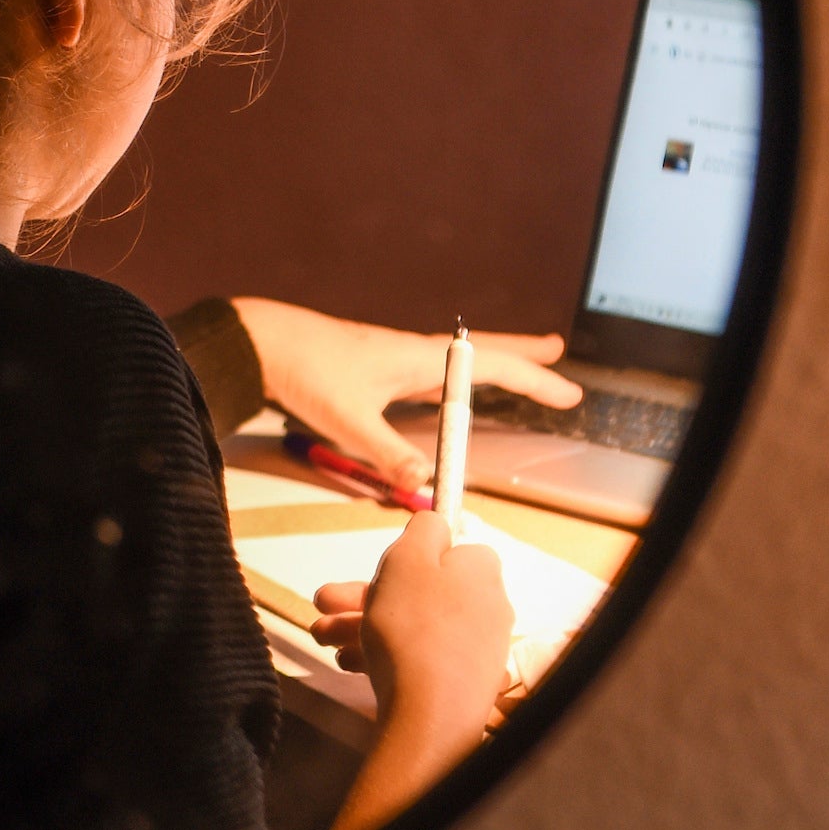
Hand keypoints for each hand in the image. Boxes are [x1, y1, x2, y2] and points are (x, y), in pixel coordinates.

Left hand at [231, 297, 580, 491]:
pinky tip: (444, 388)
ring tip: (516, 366)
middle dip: (521, 354)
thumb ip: (387, 455)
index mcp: (415, 358)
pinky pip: (429, 371)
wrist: (259, 342)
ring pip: (454, 360)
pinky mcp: (371, 366)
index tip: (569, 392)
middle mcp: (410, 352)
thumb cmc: (304, 372)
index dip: (533, 380)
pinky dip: (454, 376)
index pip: (490, 367)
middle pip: (479, 353)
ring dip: (489, 362)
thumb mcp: (348, 421)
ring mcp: (391, 357)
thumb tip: (426, 487)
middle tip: (558, 351)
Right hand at [307, 512, 514, 829]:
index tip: (382, 566)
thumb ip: (422, 530)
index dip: (409, 555)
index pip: (448, 547)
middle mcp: (487, 606)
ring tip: (321, 636)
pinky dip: (384, 654)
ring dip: (363, 624)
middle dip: (365, 594)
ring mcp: (477, 648)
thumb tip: (436, 522)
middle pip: (420, 588)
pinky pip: (419, 657)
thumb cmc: (415, 626)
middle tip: (325, 602)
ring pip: (412, 624)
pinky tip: (350, 662)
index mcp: (481, 570)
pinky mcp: (463, 683)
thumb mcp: (407, 558)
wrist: (430, 716)